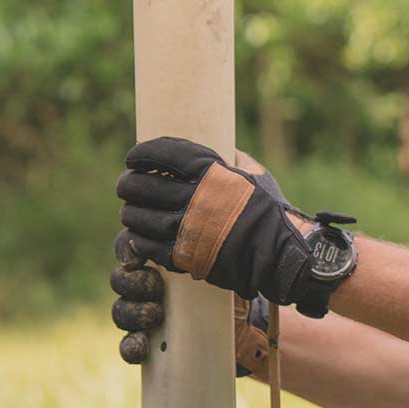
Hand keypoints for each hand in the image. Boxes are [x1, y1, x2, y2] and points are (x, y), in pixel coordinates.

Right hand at [111, 236, 272, 374]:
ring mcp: (147, 314)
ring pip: (121, 311)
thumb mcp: (222, 262)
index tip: (137, 257)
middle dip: (132, 283)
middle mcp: (149, 285)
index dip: (126, 251)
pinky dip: (130, 347)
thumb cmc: (233, 286)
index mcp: (160, 260)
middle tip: (155, 288)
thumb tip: (198, 231)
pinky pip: (129, 345)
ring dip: (132, 312)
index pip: (128, 248)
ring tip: (155, 315)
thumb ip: (206, 247)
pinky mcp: (153, 345)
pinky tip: (141, 347)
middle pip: (120, 280)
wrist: (249, 324)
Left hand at [116, 137, 345, 317]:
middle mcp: (196, 199)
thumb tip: (223, 150)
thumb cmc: (272, 212)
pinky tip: (138, 235)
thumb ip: (234, 161)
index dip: (143, 154)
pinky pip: (148, 246)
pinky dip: (138, 240)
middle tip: (126, 185)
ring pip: (140, 218)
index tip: (134, 158)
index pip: (164, 154)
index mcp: (212, 174)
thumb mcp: (257, 176)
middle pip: (144, 187)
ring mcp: (189, 229)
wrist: (282, 253)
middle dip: (129, 184)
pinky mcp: (187, 256)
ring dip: (131, 213)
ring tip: (132, 211)